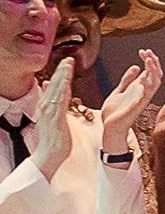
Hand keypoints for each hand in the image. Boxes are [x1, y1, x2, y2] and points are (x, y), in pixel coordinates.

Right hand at [27, 61, 72, 175]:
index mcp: (47, 106)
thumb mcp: (54, 118)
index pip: (53, 86)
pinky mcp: (55, 118)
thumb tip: (50, 91)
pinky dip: (62, 90)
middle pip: (54, 85)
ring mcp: (50, 112)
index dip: (60, 74)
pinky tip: (66, 82)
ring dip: (62, 77)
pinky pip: (59, 101)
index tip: (66, 63)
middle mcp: (46, 107)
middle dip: (61, 71)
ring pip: (56, 90)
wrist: (49, 154)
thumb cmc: (55, 139)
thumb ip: (53, 104)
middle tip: (68, 59)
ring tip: (68, 65)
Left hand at [98, 50, 162, 150]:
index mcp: (139, 89)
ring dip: (152, 71)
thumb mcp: (119, 91)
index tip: (143, 51)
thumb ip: (127, 80)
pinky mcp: (135, 108)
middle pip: (155, 75)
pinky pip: (144, 97)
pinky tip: (143, 80)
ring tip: (149, 60)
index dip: (149, 60)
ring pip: (153, 83)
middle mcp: (143, 93)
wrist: (110, 128)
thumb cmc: (115, 113)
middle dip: (153, 62)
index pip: (150, 72)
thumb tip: (135, 67)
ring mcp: (141, 100)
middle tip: (147, 52)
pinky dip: (145, 88)